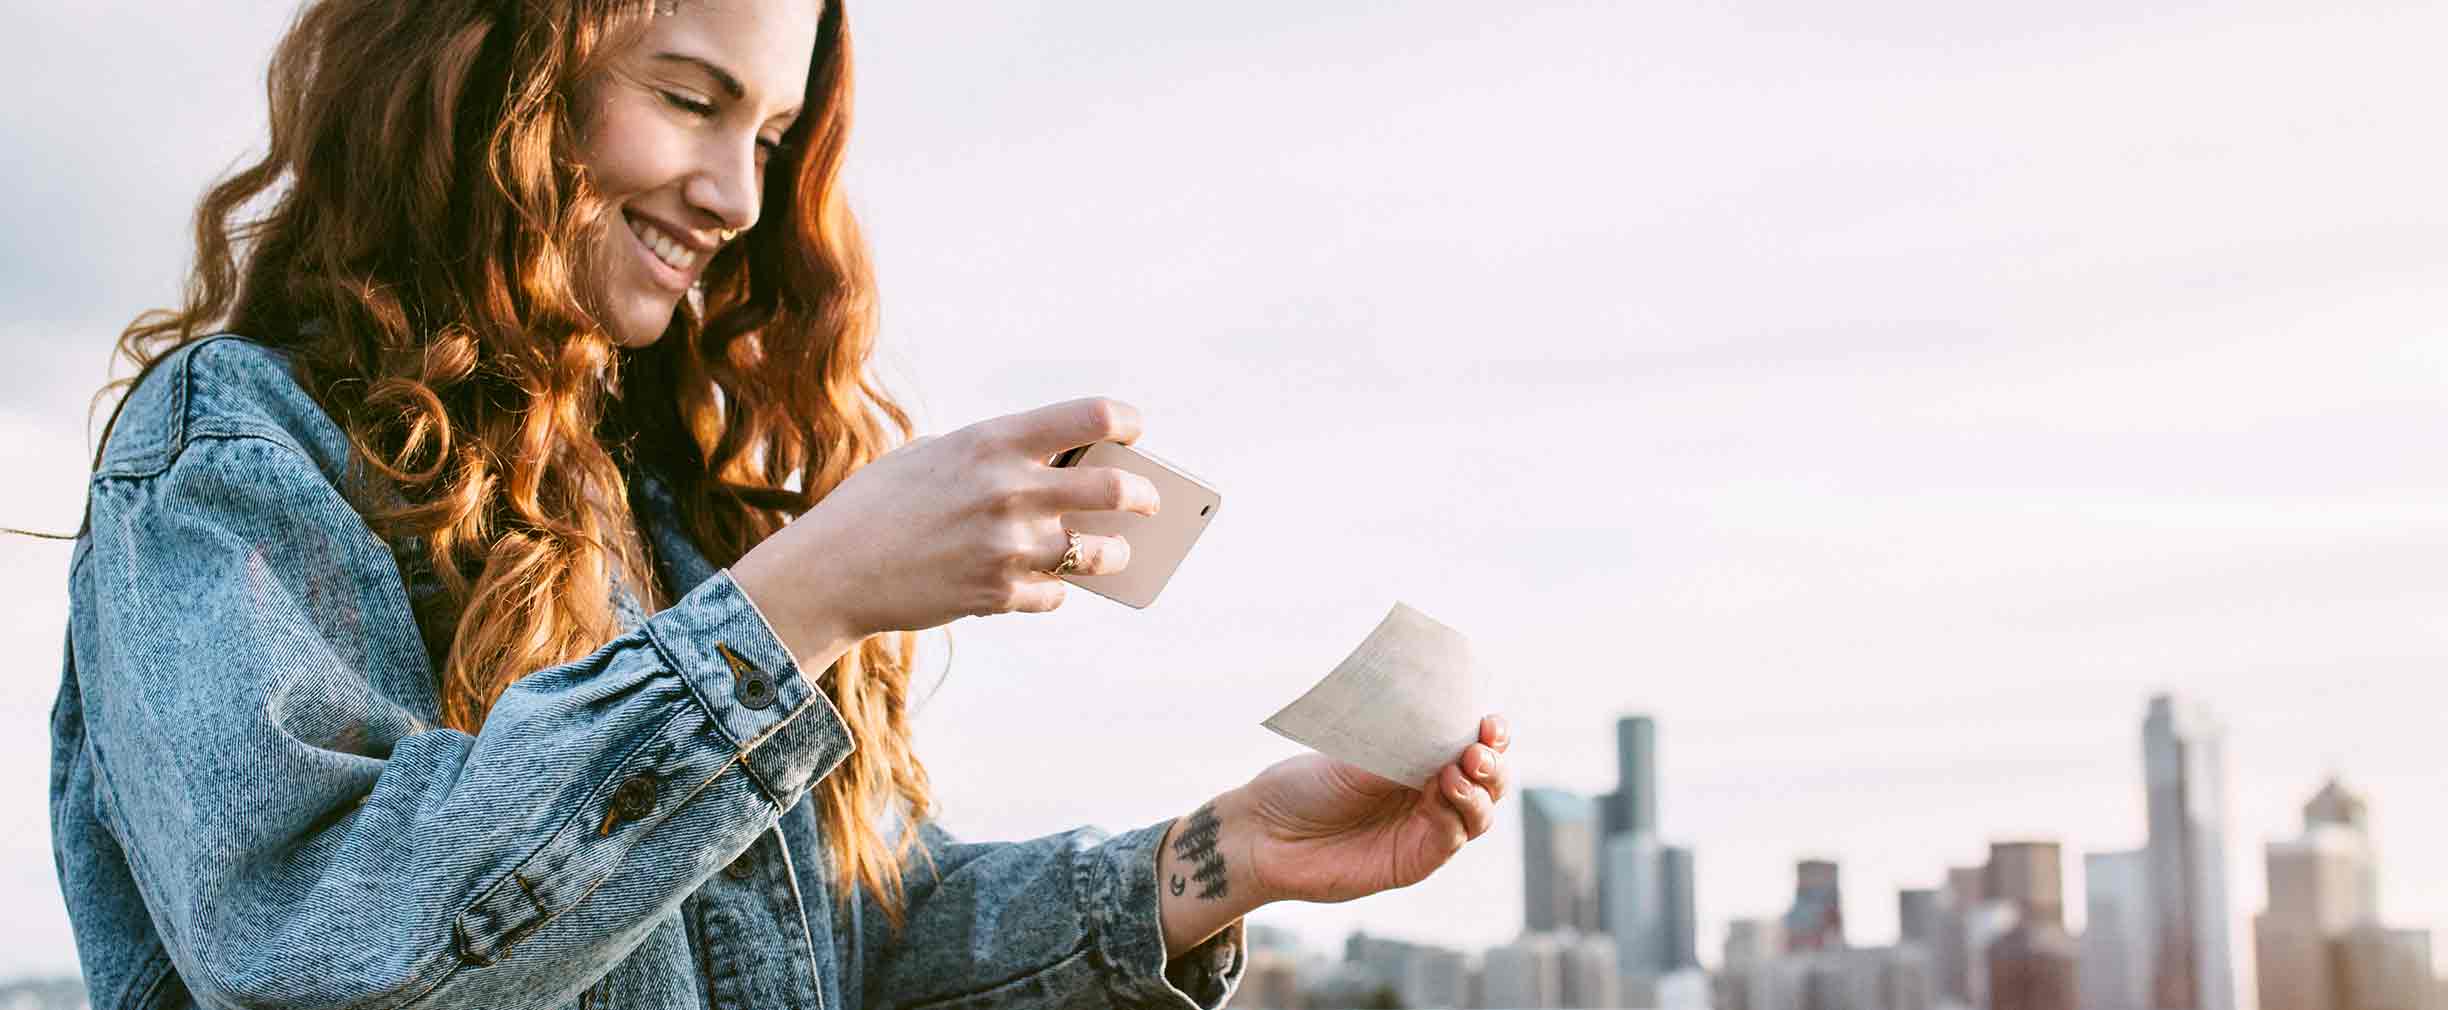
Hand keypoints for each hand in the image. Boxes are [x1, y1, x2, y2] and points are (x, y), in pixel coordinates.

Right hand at [730, 398, 1160, 664]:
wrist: (832, 571)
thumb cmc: (879, 505)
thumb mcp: (934, 455)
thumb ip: (992, 457)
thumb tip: (1057, 469)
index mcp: (992, 442)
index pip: (1088, 417)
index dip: (1125, 421)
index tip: (1134, 429)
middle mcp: (1009, 490)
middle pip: (1115, 489)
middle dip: (1144, 496)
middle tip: (1148, 501)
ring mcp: (1008, 546)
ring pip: (1098, 553)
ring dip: (1113, 554)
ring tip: (1116, 552)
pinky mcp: (1000, 594)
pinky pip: (1056, 595)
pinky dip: (1052, 590)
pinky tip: (1041, 584)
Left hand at [1239, 715, 1511, 904]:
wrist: (1266, 833)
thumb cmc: (1304, 785)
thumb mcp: (1356, 753)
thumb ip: (1403, 744)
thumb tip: (1445, 722)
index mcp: (1420, 758)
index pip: (1473, 743)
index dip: (1491, 733)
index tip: (1489, 722)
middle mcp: (1430, 792)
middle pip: (1489, 781)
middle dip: (1493, 763)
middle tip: (1478, 750)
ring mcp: (1424, 828)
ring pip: (1479, 813)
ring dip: (1479, 791)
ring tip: (1460, 769)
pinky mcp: (1414, 861)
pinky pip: (1451, 838)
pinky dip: (1456, 816)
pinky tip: (1444, 792)